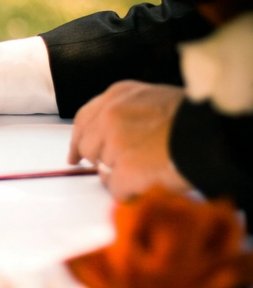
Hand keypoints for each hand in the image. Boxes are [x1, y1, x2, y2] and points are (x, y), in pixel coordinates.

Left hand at [68, 80, 192, 199]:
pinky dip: (132, 191)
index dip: (78, 140)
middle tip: (121, 168)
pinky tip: (149, 182)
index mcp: (117, 95)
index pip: (83, 119)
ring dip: (122, 176)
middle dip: (101, 160)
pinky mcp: (122, 169)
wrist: (213, 136)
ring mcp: (113, 142)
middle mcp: (109, 116)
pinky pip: (116, 189)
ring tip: (150, 169)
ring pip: (103, 170)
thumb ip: (128, 113)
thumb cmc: (192, 120)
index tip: (74, 154)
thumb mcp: (154, 100)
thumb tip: (115, 137)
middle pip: (87, 147)